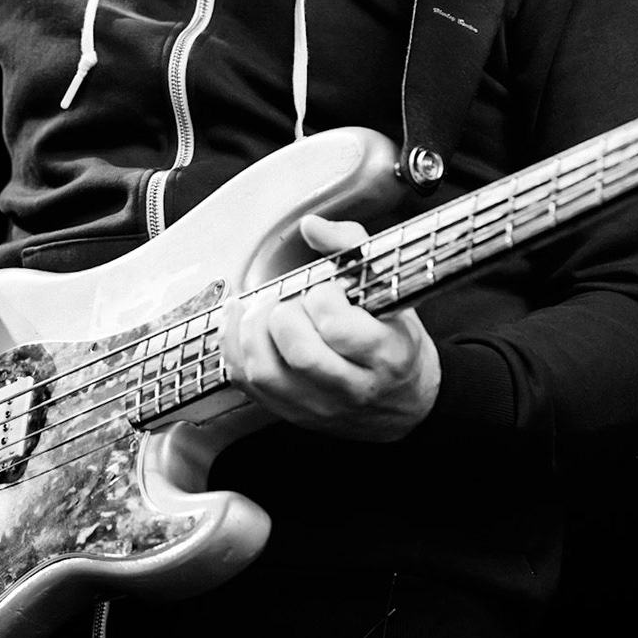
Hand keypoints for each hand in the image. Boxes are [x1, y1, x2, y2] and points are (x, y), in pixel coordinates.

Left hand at [218, 214, 440, 441]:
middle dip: (284, 314)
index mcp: (386, 354)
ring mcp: (318, 406)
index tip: (326, 289)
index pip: (338, 328)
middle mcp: (352, 387)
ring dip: (251, 329)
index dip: (322, 298)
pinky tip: (239, 321)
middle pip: (299, 352)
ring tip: (262, 309)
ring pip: (265, 371)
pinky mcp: (290, 412)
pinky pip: (246, 383)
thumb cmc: (395, 341)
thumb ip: (352, 247)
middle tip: (291, 301)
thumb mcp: (390, 291)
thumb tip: (312, 226)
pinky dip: (233, 346)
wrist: (404, 404)